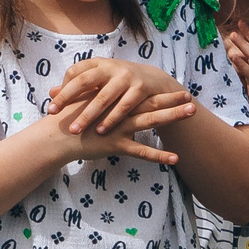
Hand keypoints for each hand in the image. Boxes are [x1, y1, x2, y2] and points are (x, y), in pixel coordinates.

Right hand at [39, 106, 185, 166]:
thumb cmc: (69, 120)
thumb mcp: (85, 106)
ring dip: (172, 116)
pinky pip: (141, 151)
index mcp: (114, 103)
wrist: (57, 134)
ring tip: (191, 112)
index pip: (141, 95)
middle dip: (172, 100)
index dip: (160, 93)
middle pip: (151, 103)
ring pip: (151, 120)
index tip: (175, 89)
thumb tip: (101, 98)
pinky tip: (175, 158)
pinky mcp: (116, 144)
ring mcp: (119, 127)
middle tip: (191, 96)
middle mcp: (120, 112)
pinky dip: (158, 156)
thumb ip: (97, 102)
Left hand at [47, 59, 185, 138]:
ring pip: (103, 97)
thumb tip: (51, 93)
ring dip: (88, 115)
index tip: (53, 107)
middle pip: (84, 80)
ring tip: (75, 129)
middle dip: (67, 98)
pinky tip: (100, 131)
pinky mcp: (140, 89)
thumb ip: (77, 86)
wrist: (155, 81)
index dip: (63, 89)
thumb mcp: (100, 81)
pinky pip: (123, 106)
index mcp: (99, 63)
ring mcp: (127, 77)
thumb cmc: (120, 84)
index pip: (75, 72)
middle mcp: (111, 67)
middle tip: (53, 113)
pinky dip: (111, 119)